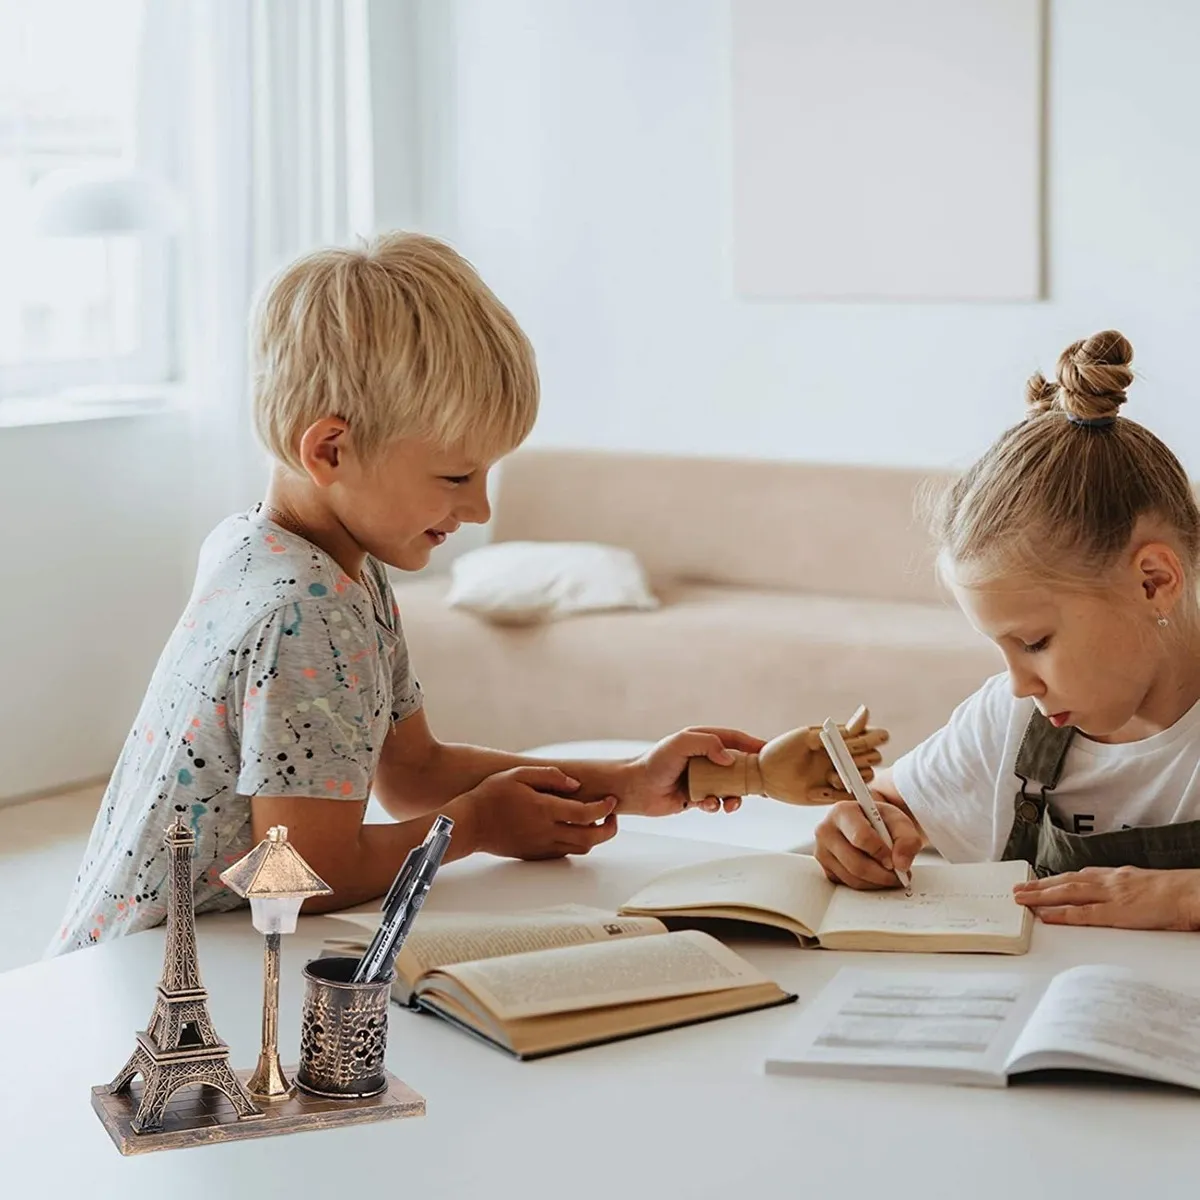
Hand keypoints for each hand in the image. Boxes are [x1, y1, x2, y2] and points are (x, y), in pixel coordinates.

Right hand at [455, 765, 618, 859]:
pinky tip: (572, 830)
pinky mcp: (535, 855)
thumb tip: (575, 784)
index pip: (586, 813)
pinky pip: (564, 853)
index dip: (605, 808)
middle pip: (590, 837)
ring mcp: (541, 846)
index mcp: (545, 810)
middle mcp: (546, 831)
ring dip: (594, 837)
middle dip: (609, 829)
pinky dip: (576, 843)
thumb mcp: (518, 774)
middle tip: (612, 816)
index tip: (611, 801)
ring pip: (580, 848)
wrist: (469, 824)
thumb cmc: (491, 795)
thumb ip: (549, 776)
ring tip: (594, 822)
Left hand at [621, 727, 767, 816]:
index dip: (754, 745)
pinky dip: (716, 805)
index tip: (770, 753)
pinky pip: (715, 802)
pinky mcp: (696, 796)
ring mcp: (702, 778)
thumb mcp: (681, 743)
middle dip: (749, 776)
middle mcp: (705, 759)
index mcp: (704, 741)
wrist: (635, 788)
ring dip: (734, 796)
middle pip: (738, 765)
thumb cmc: (655, 762)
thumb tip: (729, 759)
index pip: (735, 739)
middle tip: (760, 787)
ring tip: (730, 803)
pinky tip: (706, 805)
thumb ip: (707, 744)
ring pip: (730, 787)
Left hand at [758, 708, 890, 804]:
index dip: (875, 737)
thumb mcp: (809, 737)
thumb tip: (866, 712)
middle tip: (845, 758)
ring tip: (830, 776)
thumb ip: (839, 732)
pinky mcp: (833, 794)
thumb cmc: (784, 749)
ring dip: (852, 776)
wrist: (764, 773)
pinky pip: (850, 796)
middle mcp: (844, 757)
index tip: (872, 738)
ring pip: (866, 777)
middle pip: (874, 758)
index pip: (870, 736)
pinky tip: (816, 790)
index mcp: (840, 740)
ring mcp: (841, 776)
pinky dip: (837, 793)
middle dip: (864, 758)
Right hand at [814, 798, 923, 888]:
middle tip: (899, 876)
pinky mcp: (825, 867)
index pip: (860, 837)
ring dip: (877, 882)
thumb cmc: (880, 820)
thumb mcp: (899, 821)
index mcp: (842, 812)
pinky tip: (876, 875)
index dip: (881, 853)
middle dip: (882, 875)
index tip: (894, 861)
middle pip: (855, 863)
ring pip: (852, 878)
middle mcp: (826, 830)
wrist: (868, 824)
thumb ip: (907, 839)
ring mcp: (822, 851)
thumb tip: (901, 864)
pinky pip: (847, 884)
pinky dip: (867, 885)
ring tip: (890, 875)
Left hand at [1013, 866, 1199, 930]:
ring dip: (1041, 895)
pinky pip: (1082, 914)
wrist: (1192, 893)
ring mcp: (1111, 896)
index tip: (1040, 881)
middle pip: (1067, 881)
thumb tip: (1120, 896)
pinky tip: (1044, 915)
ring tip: (1021, 898)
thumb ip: (1128, 888)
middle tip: (1018, 888)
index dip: (1058, 879)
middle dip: (1040, 885)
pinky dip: (1060, 914)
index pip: (1081, 876)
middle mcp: (1109, 881)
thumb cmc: (1177, 891)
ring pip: (1067, 893)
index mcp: (1118, 875)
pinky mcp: (1116, 913)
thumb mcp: (1147, 884)